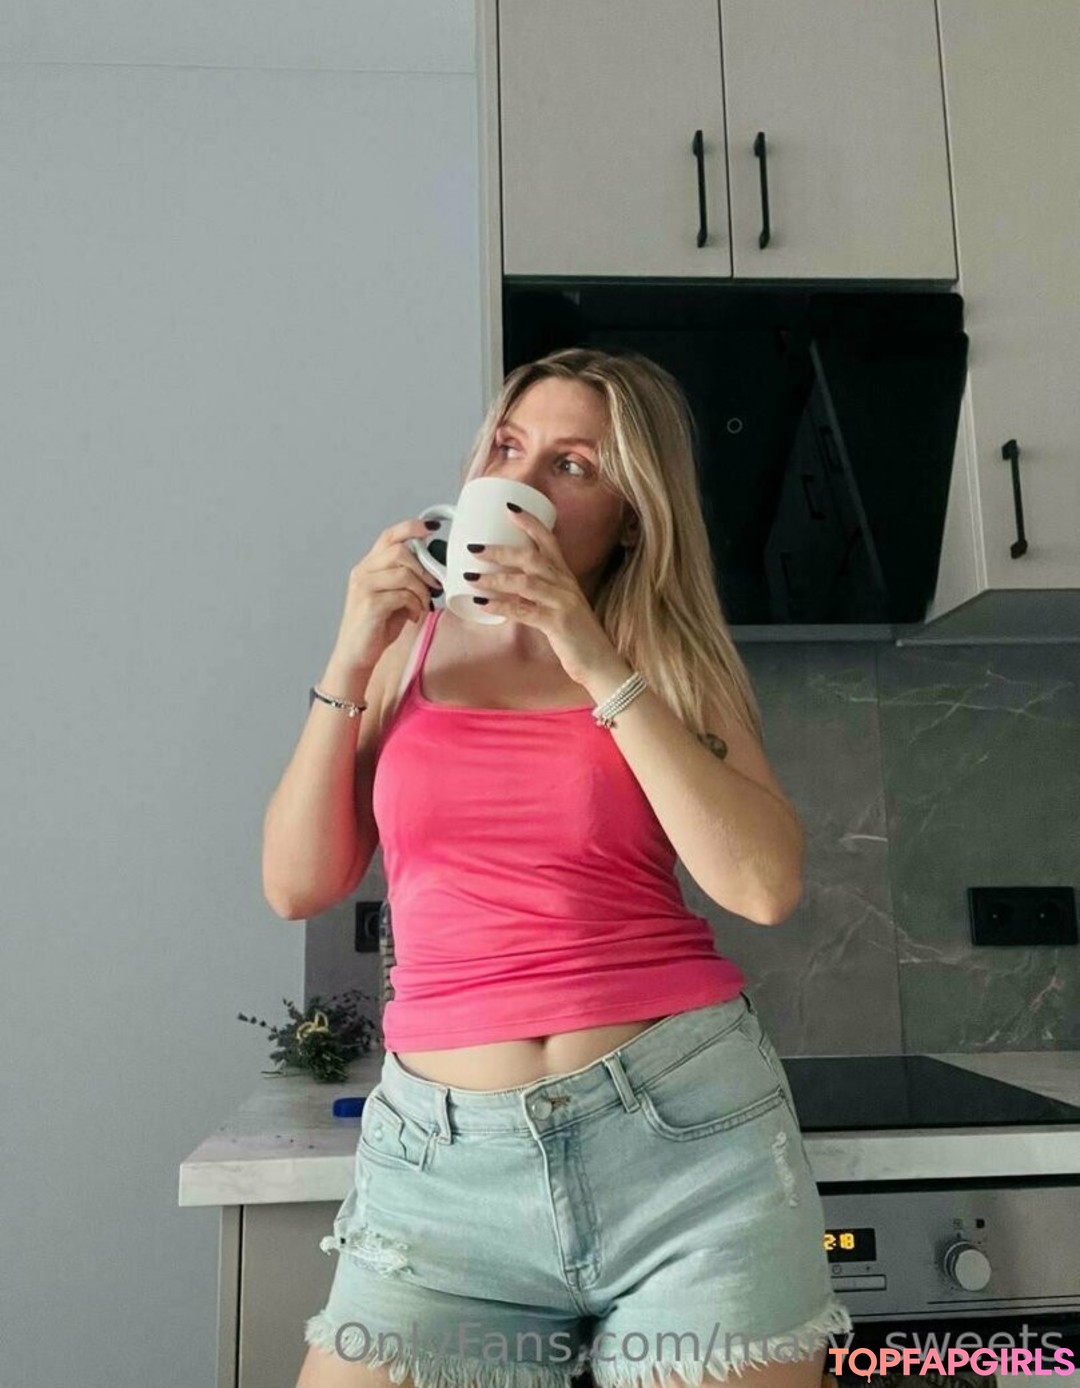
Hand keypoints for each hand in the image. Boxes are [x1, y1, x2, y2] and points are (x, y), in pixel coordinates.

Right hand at [327, 518, 443, 676]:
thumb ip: (407, 580)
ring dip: (422, 589)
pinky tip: (414, 615)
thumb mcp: (394, 597)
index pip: (388, 536)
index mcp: (368, 567)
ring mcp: (364, 588)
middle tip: (434, 585)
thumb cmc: (376, 627)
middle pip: (399, 551)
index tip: (432, 528)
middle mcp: (362, 572)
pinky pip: (402, 595)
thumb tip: (434, 569)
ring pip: (404, 573)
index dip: (411, 527)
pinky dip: (415, 605)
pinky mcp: (370, 605)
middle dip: (423, 568)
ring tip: (423, 605)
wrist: (355, 656)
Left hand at [463, 506, 631, 693]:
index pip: (548, 541)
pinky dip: (501, 607)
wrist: (600, 663)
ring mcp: (562, 602)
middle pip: (531, 557)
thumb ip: (537, 594)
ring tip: (472, 578)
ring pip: (525, 581)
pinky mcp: (558, 623)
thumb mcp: (559, 606)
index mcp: (565, 577)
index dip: (530, 522)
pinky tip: (483, 605)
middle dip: (501, 550)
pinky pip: (525, 611)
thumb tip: (506, 586)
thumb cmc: (576, 635)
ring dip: (496, 578)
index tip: (509, 508)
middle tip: (475, 548)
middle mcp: (565, 584)